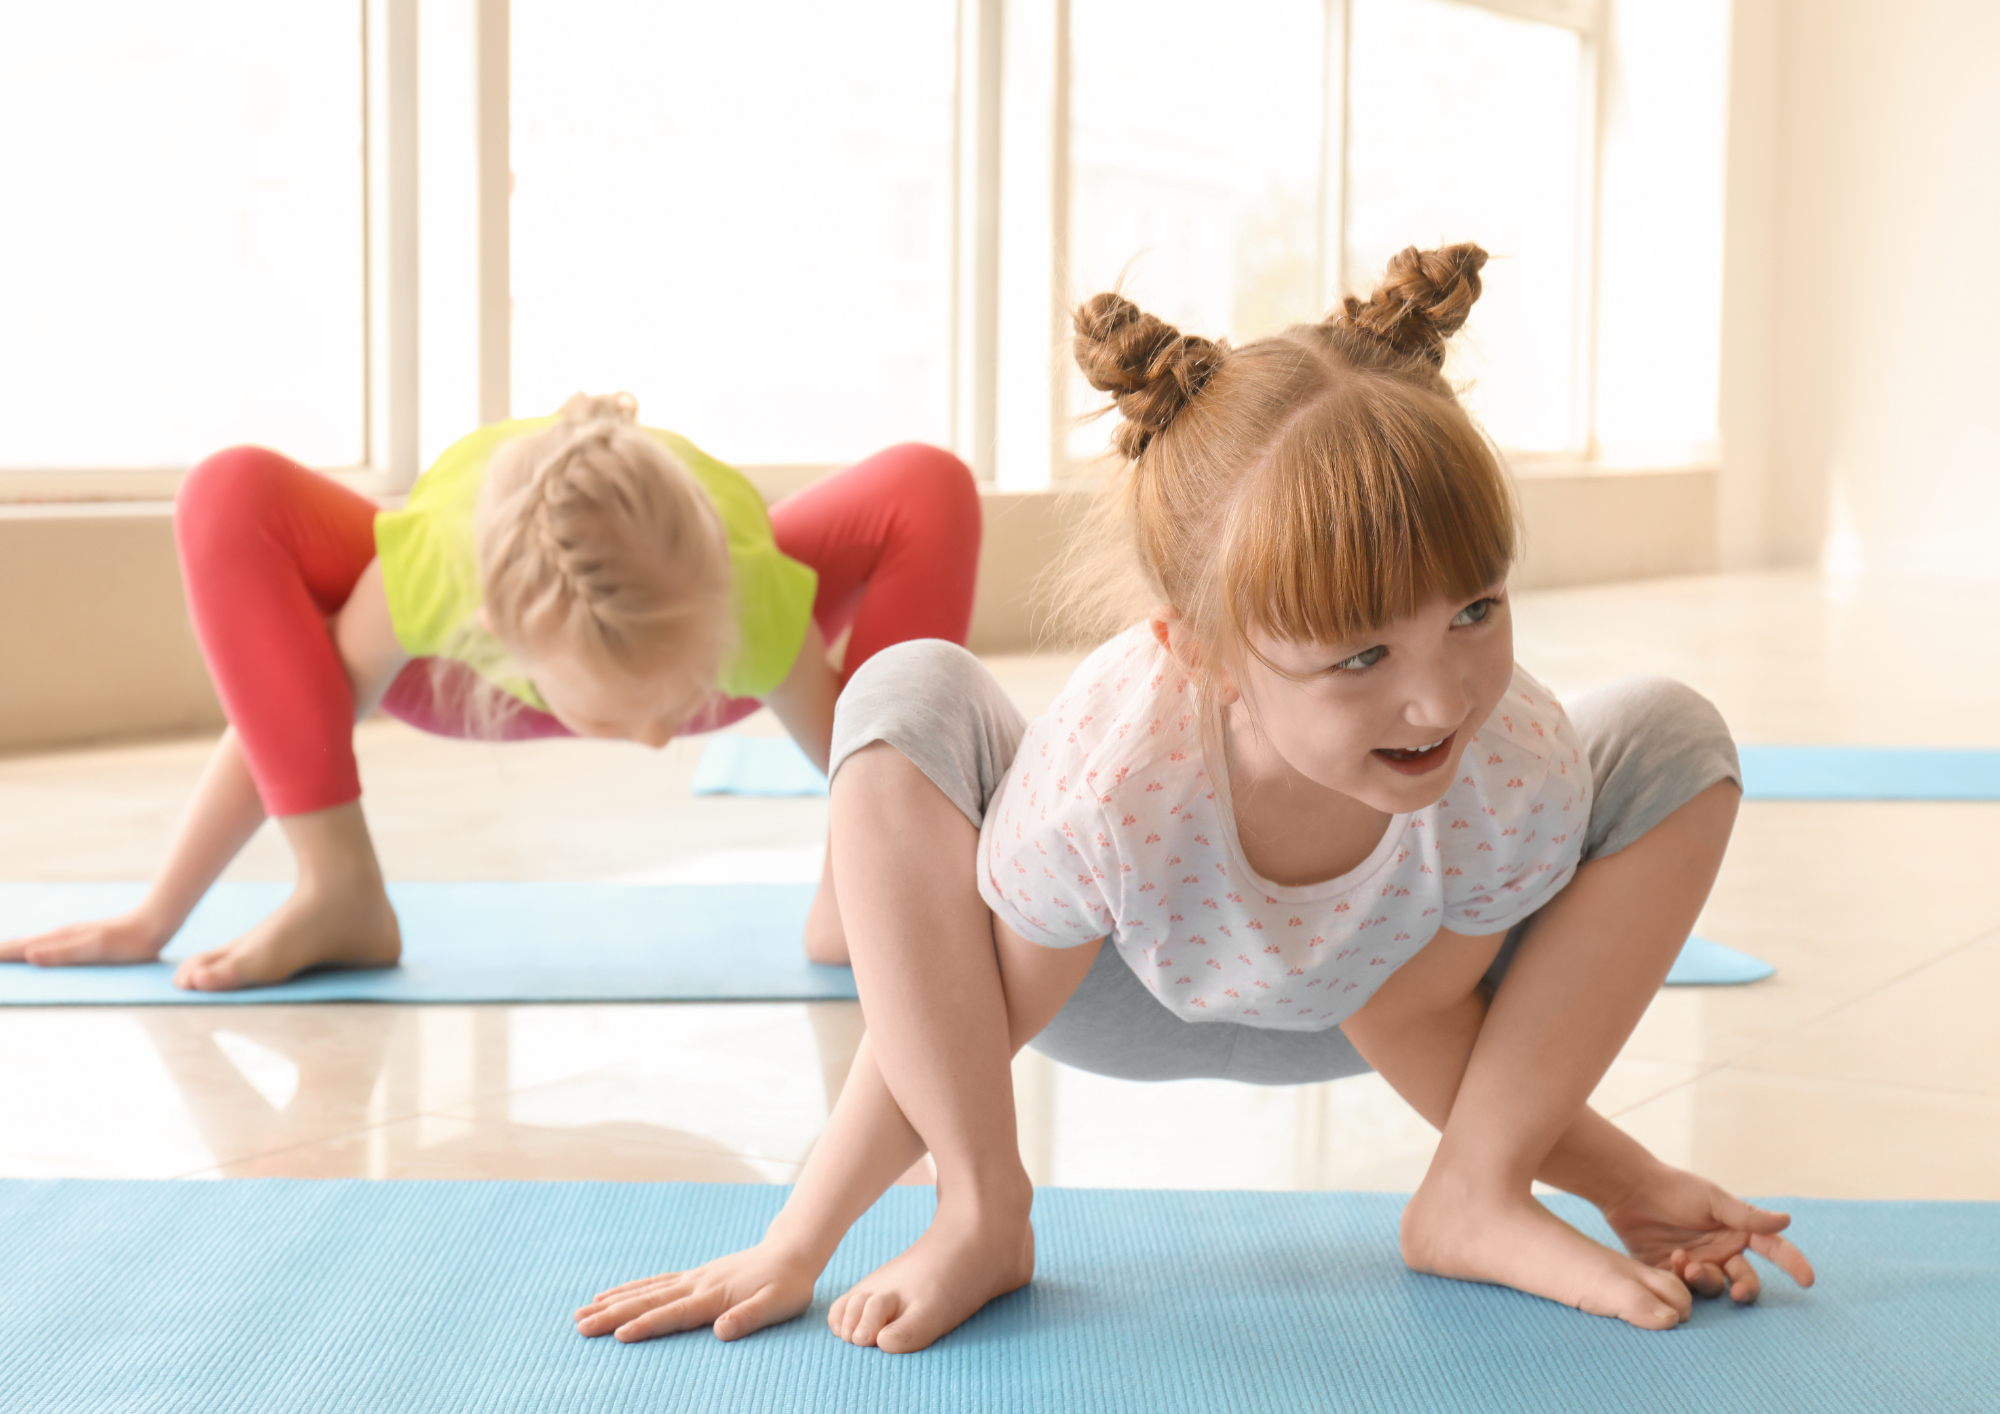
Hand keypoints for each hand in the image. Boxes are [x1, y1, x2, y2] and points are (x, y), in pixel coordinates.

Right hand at [0, 910, 168, 966]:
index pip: (19, 948)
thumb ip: (64, 952)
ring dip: (15, 952)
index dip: (0, 955)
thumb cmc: (127, 940)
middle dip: (2, 952)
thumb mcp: (95, 948)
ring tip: (2, 958)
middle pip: (23, 945)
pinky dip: (34, 952)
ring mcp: (71, 938)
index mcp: (60, 939)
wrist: (154, 926)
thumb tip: (29, 954)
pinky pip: (50, 949)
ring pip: (35, 946)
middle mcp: (61, 936)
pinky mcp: (83, 942)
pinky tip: (37, 957)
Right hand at [574, 1240, 819, 1343]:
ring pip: (645, 1291)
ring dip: (612, 1302)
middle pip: (648, 1301)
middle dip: (612, 1314)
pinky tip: (609, 1295)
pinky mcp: (693, 1276)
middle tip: (579, 1326)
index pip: (674, 1314)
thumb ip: (749, 1318)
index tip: (617, 1335)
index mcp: (715, 1296)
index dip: (646, 1325)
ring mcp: (693, 1278)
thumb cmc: (788, 1284)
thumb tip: (720, 1332)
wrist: (792, 1252)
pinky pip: (654, 1283)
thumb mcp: (778, 1304)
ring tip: (581, 1312)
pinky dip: (629, 1289)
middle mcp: (697, 1285)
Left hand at [1600, 1163, 1815, 1303]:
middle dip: (1747, 1288)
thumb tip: (1786, 1220)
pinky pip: (1687, 1288)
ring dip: (1708, 1280)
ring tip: (1690, 1266)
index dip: (1792, 1264)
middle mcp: (1722, 1251)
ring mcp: (1699, 1263)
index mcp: (1738, 1231)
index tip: (1808, 1280)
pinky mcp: (1673, 1274)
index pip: (1773, 1250)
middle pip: (1746, 1279)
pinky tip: (1674, 1260)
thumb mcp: (1712, 1199)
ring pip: (1716, 1287)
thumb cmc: (1674, 1188)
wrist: (1630, 1190)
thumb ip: (1746, 1215)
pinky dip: (1683, 1279)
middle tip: (1740, 1292)